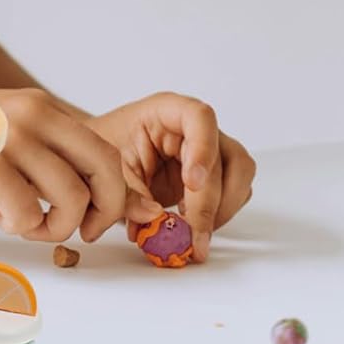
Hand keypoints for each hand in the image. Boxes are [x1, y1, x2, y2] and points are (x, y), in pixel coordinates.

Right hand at [0, 88, 161, 244]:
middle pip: (104, 170)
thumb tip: (113, 203)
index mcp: (42, 108)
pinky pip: (27, 215)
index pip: (105, 151)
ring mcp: (10, 137)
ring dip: (52, 227)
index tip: (101, 221)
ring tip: (22, 220)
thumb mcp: (7, 141)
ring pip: (70, 199)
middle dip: (103, 212)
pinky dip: (16, 227)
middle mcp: (34, 114)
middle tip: (81, 232)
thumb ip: (51, 162)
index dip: (116, 194)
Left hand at [87, 93, 256, 261]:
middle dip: (210, 200)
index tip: (192, 183)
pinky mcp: (215, 175)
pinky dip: (219, 215)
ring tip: (193, 232)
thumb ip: (129, 192)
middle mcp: (194, 128)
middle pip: (226, 155)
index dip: (203, 149)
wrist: (103, 157)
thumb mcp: (109, 168)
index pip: (199, 117)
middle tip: (192, 230)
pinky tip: (194, 226)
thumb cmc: (106, 150)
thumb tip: (154, 218)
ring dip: (222, 209)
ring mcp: (210, 149)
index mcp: (166, 111)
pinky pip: (234, 194)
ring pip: (240, 175)